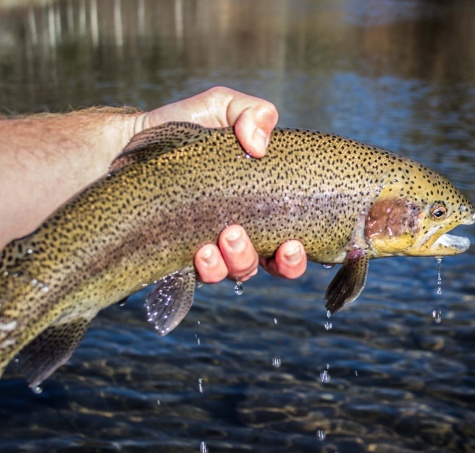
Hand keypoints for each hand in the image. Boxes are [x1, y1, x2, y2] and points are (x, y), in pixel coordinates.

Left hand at [140, 88, 306, 282]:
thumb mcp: (221, 106)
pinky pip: (202, 275)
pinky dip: (209, 267)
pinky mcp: (181, 256)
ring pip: (239, 271)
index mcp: (260, 205)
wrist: (127, 144)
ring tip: (226, 235)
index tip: (294, 242)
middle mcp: (242, 232)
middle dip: (280, 264)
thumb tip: (259, 145)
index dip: (298, 254)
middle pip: (274, 267)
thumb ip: (253, 112)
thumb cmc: (182, 127)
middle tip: (270, 239)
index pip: (291, 241)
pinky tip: (201, 250)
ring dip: (240, 259)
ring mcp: (212, 247)